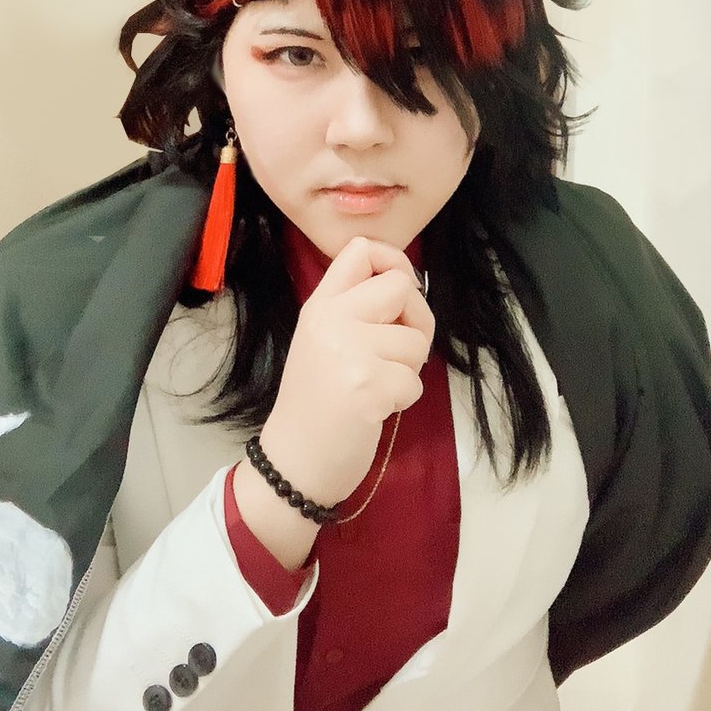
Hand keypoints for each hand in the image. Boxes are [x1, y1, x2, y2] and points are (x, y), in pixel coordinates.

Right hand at [258, 235, 434, 507]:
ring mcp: (349, 351)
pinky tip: (376, 408)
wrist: (294, 460)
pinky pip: (414, 379)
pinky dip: (404, 398)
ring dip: (408, 367)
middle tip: (397, 350)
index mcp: (320, 304)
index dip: (393, 260)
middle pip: (401, 286)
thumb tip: (409, 283)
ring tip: (377, 385)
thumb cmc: (316, 401)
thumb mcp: (324, 338)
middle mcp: (331, 319)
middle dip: (416, 318)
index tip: (398, 291)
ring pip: (416, 339)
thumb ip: (357, 308)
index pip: (361, 249)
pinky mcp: (368, 386)